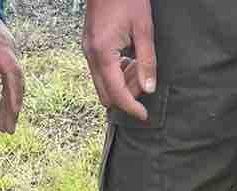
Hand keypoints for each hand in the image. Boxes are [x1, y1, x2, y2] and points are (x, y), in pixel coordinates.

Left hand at [0, 13, 24, 132]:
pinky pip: (11, 80)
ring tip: (6, 128)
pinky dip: (9, 96)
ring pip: (15, 84)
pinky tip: (5, 112)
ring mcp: (11, 54)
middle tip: (8, 129)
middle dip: (13, 107)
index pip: (11, 72)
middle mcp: (10, 51)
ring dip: (12, 106)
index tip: (14, 111)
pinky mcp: (7, 58)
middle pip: (17, 82)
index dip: (14, 93)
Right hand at [83, 0, 156, 120]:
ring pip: (103, 84)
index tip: (144, 115)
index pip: (117, 94)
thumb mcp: (143, 28)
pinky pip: (101, 71)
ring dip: (121, 84)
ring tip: (138, 65)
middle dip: (126, 96)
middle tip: (144, 82)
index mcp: (103, 53)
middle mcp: (91, 55)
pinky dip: (116, 73)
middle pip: (107, 94)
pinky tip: (129, 59)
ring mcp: (88, 50)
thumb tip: (148, 89)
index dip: (131, 108)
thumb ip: (147, 61)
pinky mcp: (90, 46)